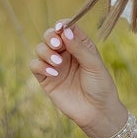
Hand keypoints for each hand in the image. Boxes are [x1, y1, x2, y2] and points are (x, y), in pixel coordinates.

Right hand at [28, 22, 124, 137]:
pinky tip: (53, 73)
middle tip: (57, 45)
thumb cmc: (100, 86)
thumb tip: (65, 30)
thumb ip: (79, 48)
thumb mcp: (94, 65)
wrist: (97, 112)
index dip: (62, 25)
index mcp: (80, 46)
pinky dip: (40, 66)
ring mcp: (55, 65)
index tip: (61, 28)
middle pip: (50, 36)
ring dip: (46, 52)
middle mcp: (66, 53)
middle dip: (50, 37)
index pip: (67, 28)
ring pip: (40, 48)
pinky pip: (35, 65)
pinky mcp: (46, 79)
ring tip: (57, 63)